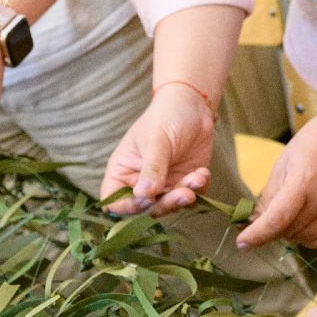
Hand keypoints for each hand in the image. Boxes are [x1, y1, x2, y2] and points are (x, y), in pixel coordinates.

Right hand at [99, 85, 214, 215]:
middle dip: (166, 204)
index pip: (114, 201)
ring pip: (170, 206)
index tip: (147, 199)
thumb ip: (151, 168)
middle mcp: (140, 183)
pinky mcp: (184, 183)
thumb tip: (143, 195)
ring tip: (198, 177)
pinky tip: (202, 172)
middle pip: (145, 209)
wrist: (193, 106)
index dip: (128, 207)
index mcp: (122, 171)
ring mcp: (163, 185)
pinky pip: (191, 197)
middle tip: (184, 192)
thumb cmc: (165, 117)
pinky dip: (198, 189)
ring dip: (185, 196)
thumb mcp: (156, 141)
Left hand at [237, 116, 316, 248]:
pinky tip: (305, 222)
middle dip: (273, 228)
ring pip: (304, 239)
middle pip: (289, 231)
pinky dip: (308, 237)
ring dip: (291, 233)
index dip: (257, 235)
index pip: (278, 219)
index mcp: (304, 181)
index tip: (242, 243)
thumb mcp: (283, 165)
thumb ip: (268, 198)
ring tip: (291, 213)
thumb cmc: (311, 146)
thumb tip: (254, 223)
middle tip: (271, 215)